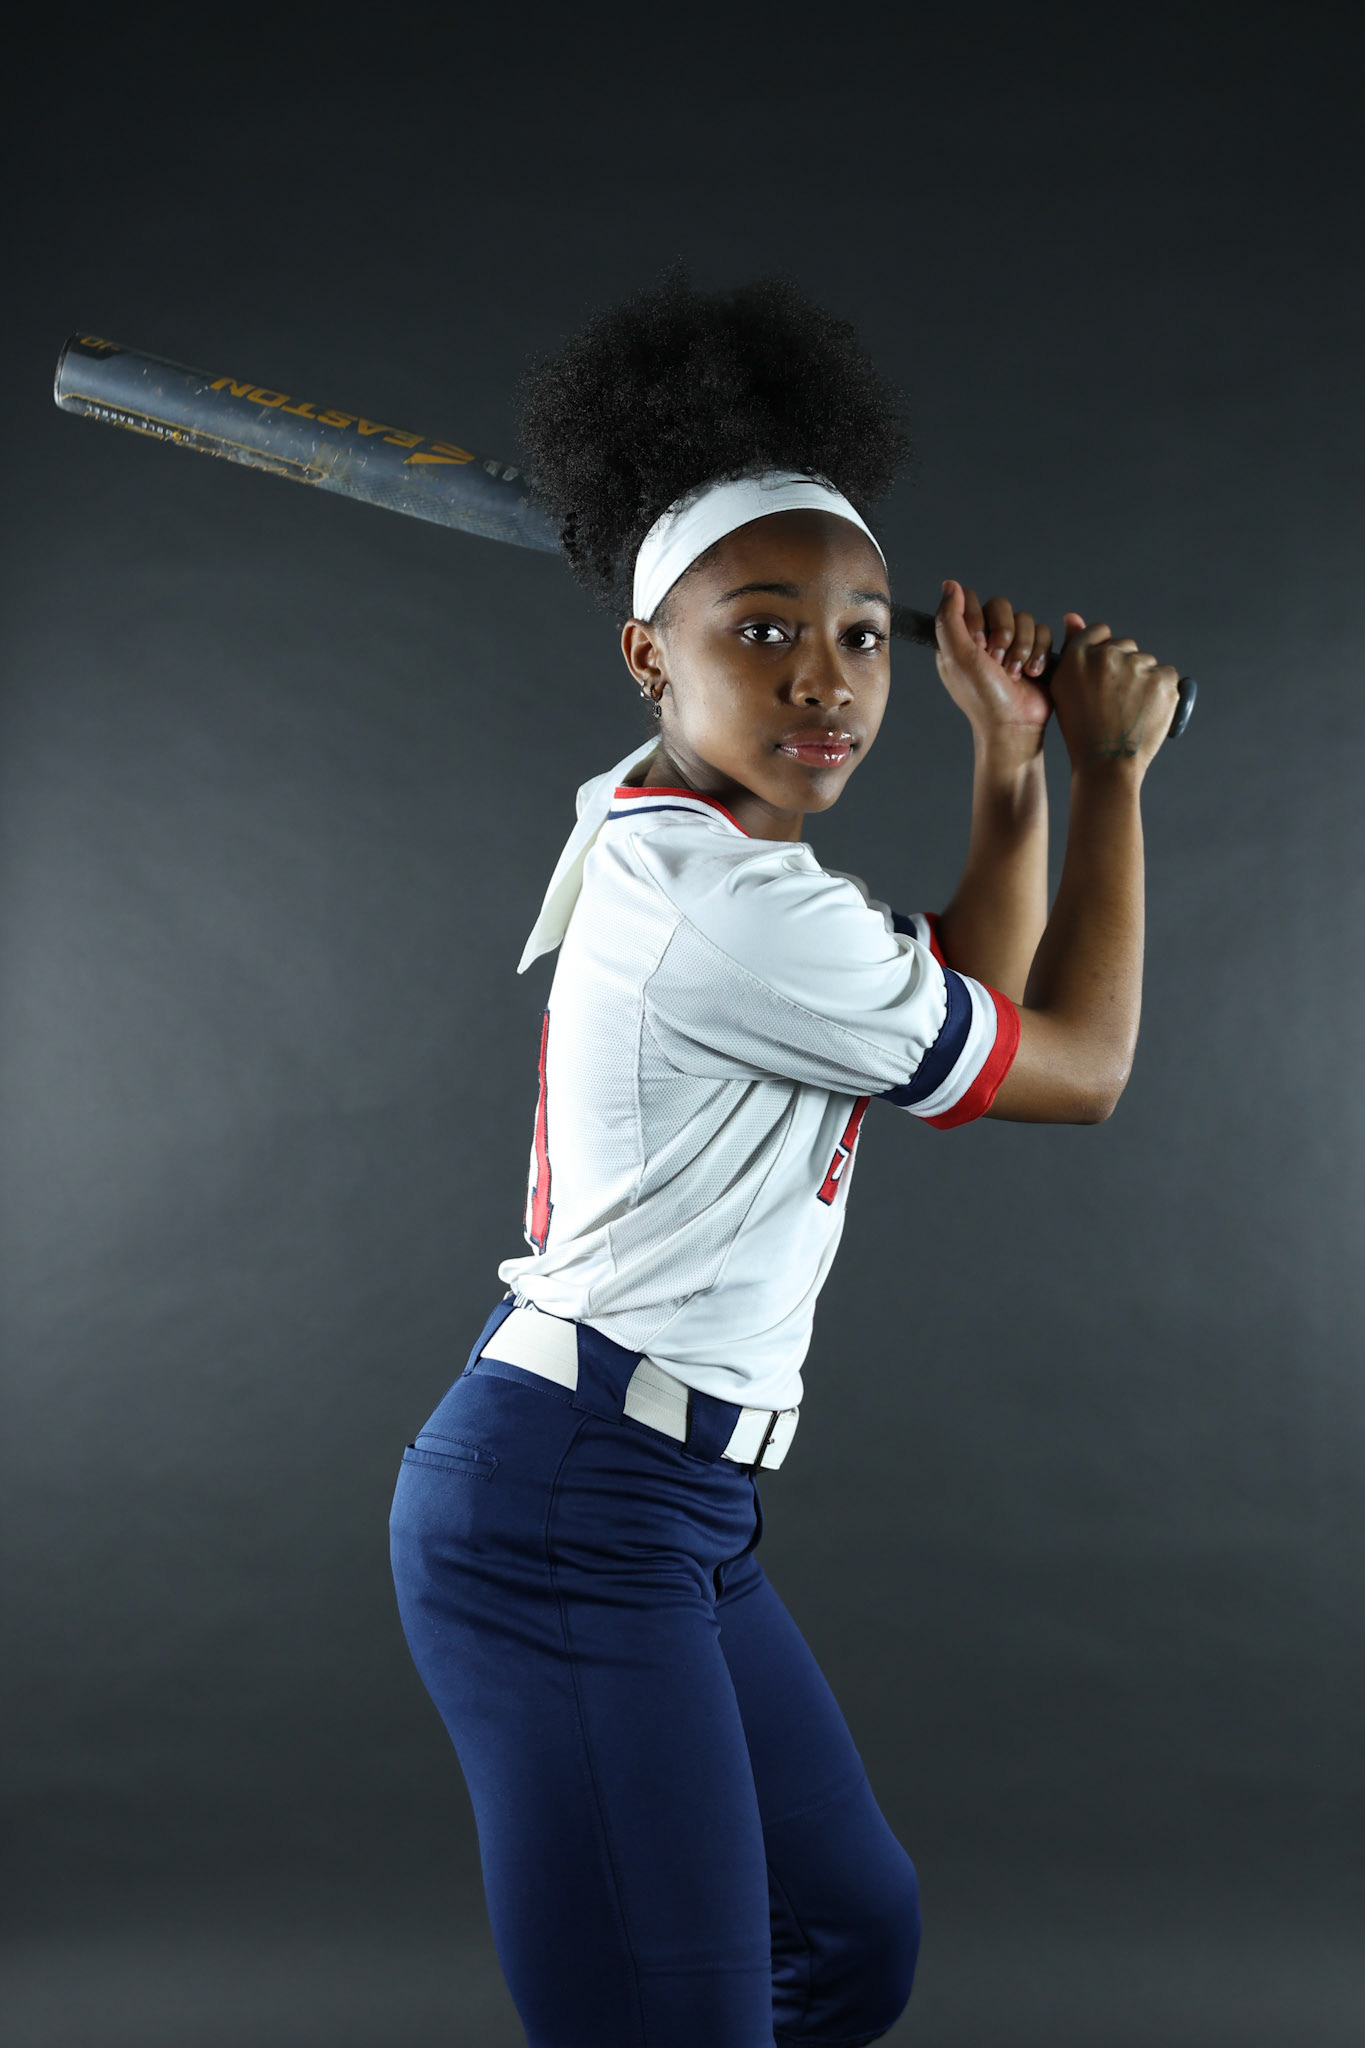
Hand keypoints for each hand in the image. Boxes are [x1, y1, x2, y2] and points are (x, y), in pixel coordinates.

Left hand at [935, 580, 1071, 753]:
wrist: (1015, 725)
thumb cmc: (982, 696)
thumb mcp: (957, 657)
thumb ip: (949, 619)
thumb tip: (950, 584)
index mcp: (961, 638)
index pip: (971, 600)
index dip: (978, 618)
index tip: (977, 646)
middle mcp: (986, 637)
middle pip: (1001, 605)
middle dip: (1004, 634)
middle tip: (998, 661)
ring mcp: (1012, 643)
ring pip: (1025, 618)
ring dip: (1022, 647)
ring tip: (1015, 673)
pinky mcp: (1036, 651)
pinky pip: (1044, 631)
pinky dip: (1040, 653)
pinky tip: (1033, 673)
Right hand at [1050, 616, 1180, 776]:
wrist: (1107, 764)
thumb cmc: (1083, 729)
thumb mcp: (1065, 689)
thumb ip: (1072, 649)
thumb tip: (1073, 615)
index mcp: (1077, 657)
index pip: (1100, 632)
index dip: (1104, 654)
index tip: (1104, 677)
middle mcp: (1106, 656)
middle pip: (1126, 646)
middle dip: (1124, 668)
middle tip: (1116, 701)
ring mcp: (1136, 666)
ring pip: (1147, 662)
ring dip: (1143, 681)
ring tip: (1130, 711)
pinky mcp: (1162, 680)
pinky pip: (1167, 675)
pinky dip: (1162, 692)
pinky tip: (1147, 712)